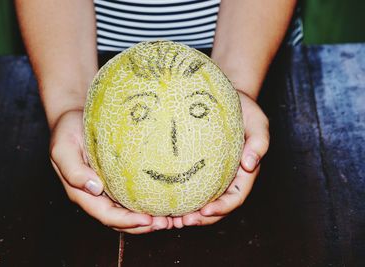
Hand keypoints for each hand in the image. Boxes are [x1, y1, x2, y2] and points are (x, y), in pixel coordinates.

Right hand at [49, 110, 172, 233]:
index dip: (126, 221)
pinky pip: (136, 193)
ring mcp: (110, 188)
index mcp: (84, 194)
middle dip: (144, 225)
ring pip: (131, 210)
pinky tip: (168, 199)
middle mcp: (99, 195)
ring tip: (172, 218)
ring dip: (151, 218)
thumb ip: (73, 171)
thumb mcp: (62, 148)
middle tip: (166, 223)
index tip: (147, 220)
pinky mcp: (121, 178)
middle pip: (122, 219)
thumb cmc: (67, 131)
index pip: (107, 215)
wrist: (73, 116)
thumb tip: (94, 188)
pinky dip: (152, 200)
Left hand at [172, 91, 269, 227]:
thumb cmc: (244, 109)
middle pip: (216, 207)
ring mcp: (211, 174)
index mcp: (243, 174)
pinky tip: (161, 196)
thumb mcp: (257, 121)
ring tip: (169, 218)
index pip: (234, 198)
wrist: (227, 96)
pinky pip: (187, 184)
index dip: (221, 208)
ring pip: (200, 200)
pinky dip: (177, 195)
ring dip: (187, 213)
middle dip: (200, 219)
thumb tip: (250, 165)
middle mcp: (227, 178)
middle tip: (182, 222)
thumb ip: (259, 142)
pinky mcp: (197, 166)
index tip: (205, 211)